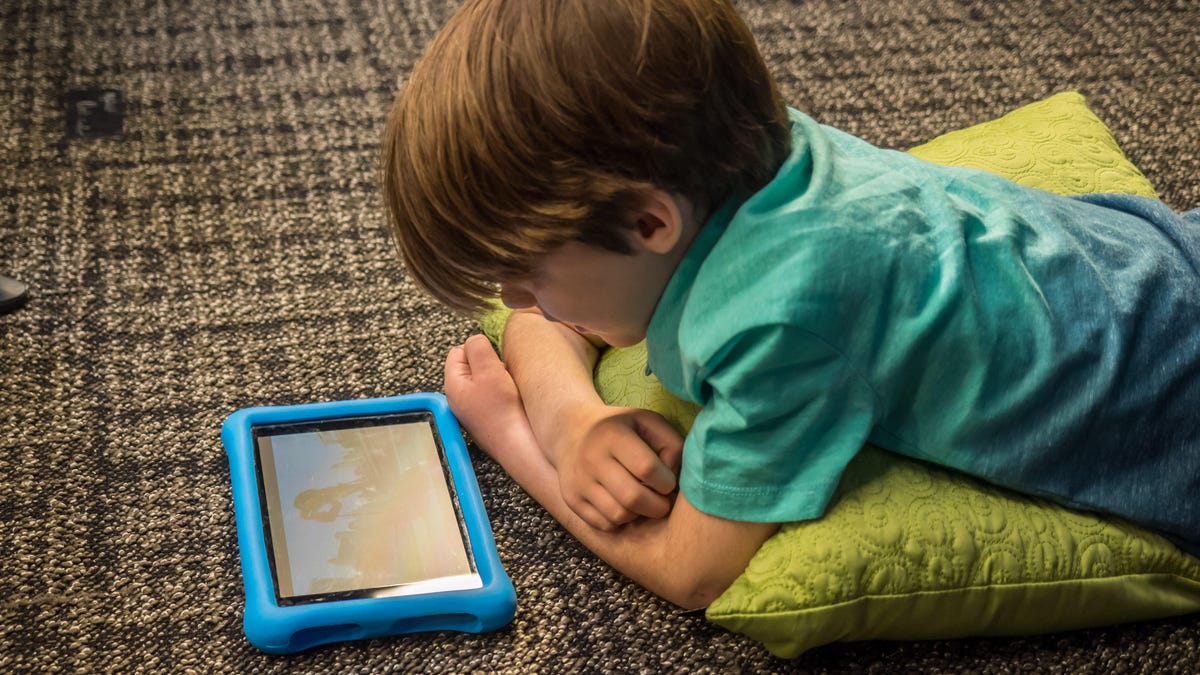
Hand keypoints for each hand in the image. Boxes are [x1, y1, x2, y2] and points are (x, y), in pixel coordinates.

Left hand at [444, 334, 527, 456]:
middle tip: (501, 376)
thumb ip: (478, 348)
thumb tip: (475, 340)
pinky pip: (495, 394)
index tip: (492, 361)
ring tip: (508, 389)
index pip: (457, 351)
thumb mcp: (489, 370)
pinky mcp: (489, 416)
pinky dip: (505, 392)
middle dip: (490, 364)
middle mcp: (459, 398)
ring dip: (499, 378)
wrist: (519, 443)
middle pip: (472, 365)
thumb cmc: (502, 411)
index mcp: (453, 385)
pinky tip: (512, 400)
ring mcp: (474, 409)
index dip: (478, 350)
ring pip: (486, 379)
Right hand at [553, 404, 683, 530]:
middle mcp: (591, 458)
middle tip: (662, 500)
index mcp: (613, 434)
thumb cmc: (622, 429)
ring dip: (639, 514)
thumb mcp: (649, 423)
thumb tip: (674, 478)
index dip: (666, 481)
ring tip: (642, 500)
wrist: (573, 431)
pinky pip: (604, 524)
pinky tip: (624, 504)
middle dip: (658, 506)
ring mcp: (578, 481)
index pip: (647, 469)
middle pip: (633, 498)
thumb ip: (672, 445)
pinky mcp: (572, 499)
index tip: (669, 481)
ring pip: (619, 515)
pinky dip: (621, 520)